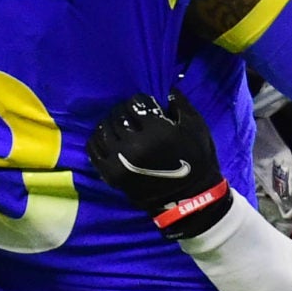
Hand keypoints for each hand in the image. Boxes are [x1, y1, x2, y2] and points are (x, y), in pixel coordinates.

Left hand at [87, 91, 229, 236]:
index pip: (134, 103)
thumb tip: (168, 91)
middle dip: (123, 112)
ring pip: (103, 131)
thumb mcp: (197, 129)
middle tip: (128, 115)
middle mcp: (134, 145)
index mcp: (156, 131)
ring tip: (116, 126)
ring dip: (109, 125)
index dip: (138, 101)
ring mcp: (120, 161)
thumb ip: (182, 105)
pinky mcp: (111, 175)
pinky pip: (94, 150)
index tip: (143, 106)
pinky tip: (104, 139)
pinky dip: (96, 141)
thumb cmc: (197, 162)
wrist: (191, 199)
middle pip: (117, 116)